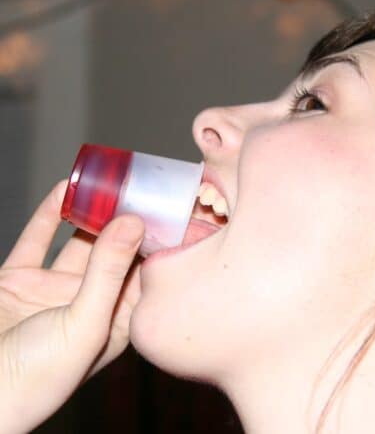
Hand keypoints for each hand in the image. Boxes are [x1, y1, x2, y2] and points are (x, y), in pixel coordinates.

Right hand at [0, 180, 144, 432]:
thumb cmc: (38, 376)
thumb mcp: (85, 324)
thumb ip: (108, 273)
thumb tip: (134, 224)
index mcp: (114, 320)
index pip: (143, 274)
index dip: (156, 244)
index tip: (169, 211)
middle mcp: (89, 302)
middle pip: (113, 253)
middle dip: (124, 223)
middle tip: (139, 189)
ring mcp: (53, 288)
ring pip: (78, 242)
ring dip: (91, 214)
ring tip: (108, 184)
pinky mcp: (20, 279)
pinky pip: (38, 239)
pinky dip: (51, 214)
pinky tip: (67, 189)